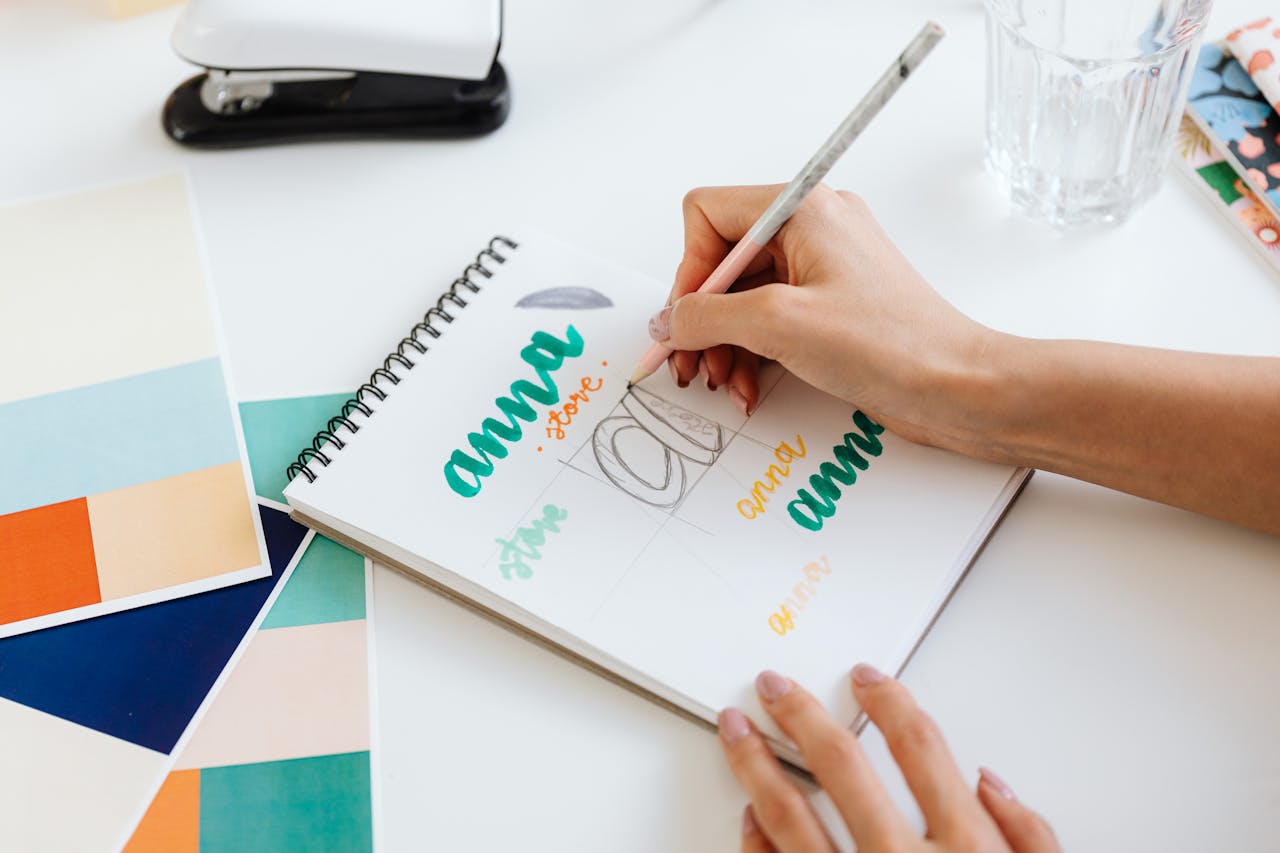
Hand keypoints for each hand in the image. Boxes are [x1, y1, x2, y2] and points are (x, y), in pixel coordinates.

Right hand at [652, 184, 996, 453]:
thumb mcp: (780, 325)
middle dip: (700, 317)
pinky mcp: (830, 306)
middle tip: (686, 364)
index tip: (684, 321)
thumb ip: (708, 316)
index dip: (688, 271)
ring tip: (722, 383)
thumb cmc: (891, 344)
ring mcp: (822, 268)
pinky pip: (769, 319)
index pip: (708, 215)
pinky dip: (751, 352)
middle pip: (721, 261)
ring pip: (742, 296)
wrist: (958, 386)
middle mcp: (810, 229)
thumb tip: (666, 321)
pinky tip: (748, 387)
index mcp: (802, 210)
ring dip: (723, 343)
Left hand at [718, 665, 1059, 852]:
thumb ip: (1032, 841)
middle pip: (841, 766)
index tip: (866, 679)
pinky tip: (746, 815)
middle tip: (774, 686)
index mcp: (966, 851)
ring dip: (754, 764)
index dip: (889, 703)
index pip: (920, 749)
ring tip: (734, 730)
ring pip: (788, 813)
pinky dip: (755, 841)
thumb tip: (992, 783)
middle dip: (802, 714)